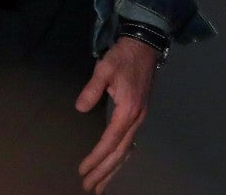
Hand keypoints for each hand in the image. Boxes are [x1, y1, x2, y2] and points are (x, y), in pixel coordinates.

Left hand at [75, 37, 159, 192]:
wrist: (145, 45)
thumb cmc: (123, 56)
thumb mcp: (105, 68)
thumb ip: (92, 88)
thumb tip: (80, 108)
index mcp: (127, 110)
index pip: (109, 142)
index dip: (96, 158)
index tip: (82, 170)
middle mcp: (136, 118)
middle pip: (120, 152)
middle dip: (104, 171)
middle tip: (89, 187)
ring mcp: (140, 117)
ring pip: (127, 150)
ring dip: (113, 169)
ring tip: (101, 185)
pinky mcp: (139, 113)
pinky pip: (130, 142)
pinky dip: (122, 157)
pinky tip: (116, 163)